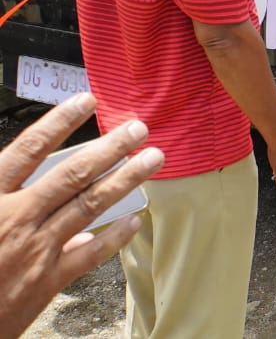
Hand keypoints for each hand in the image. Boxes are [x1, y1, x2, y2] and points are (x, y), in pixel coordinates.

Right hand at [0, 94, 163, 338]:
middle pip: (71, 174)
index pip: (27, 150)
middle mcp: (15, 219)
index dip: (59, 122)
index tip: (87, 101)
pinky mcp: (46, 282)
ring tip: (152, 158)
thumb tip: (29, 173)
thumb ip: (0, 189)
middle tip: (138, 128)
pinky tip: (136, 220)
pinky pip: (89, 255)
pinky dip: (114, 237)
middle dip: (109, 148)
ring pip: (88, 206)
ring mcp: (34, 250)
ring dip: (124, 179)